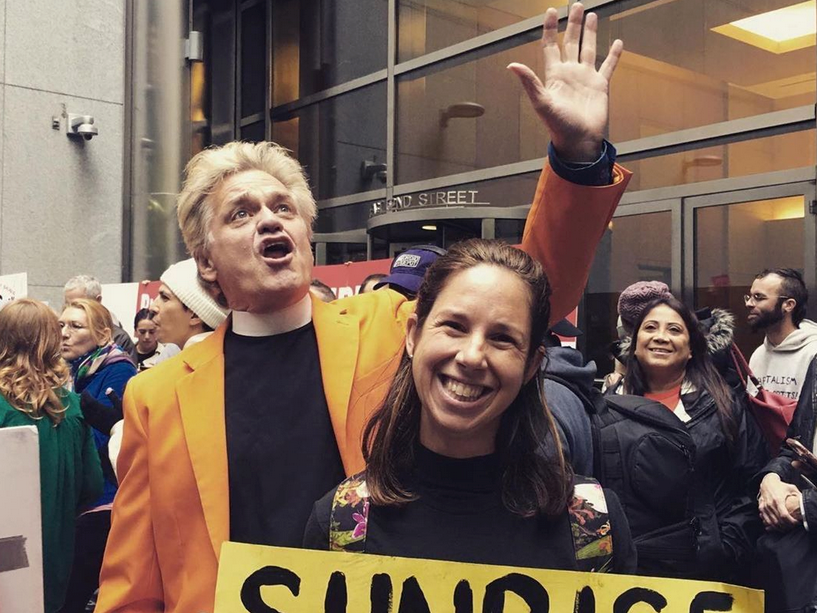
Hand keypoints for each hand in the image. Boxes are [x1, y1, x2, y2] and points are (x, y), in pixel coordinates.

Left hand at [80, 388, 123, 434]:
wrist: (121, 432)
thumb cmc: (122, 418)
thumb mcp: (120, 406)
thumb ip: (113, 397)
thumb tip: (107, 388)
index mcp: (101, 409)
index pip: (89, 400)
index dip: (86, 395)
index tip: (85, 390)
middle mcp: (95, 415)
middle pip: (85, 406)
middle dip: (83, 399)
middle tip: (83, 394)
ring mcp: (94, 421)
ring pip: (84, 412)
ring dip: (82, 405)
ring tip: (82, 400)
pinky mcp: (95, 425)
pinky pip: (86, 417)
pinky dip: (84, 412)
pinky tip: (85, 411)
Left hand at [508, 3, 622, 161]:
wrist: (579, 141)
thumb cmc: (559, 126)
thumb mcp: (542, 103)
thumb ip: (530, 83)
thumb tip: (512, 65)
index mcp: (554, 75)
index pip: (550, 45)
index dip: (549, 28)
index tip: (550, 11)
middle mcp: (569, 73)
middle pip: (570, 42)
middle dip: (573, 23)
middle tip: (576, 5)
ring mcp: (585, 78)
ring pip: (588, 49)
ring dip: (590, 32)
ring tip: (592, 15)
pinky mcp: (600, 85)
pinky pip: (607, 66)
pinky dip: (613, 55)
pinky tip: (617, 43)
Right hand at [759, 473, 802, 530]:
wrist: (767, 482)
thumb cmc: (780, 486)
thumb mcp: (792, 488)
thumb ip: (799, 496)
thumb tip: (805, 504)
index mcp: (777, 500)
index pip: (784, 516)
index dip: (791, 522)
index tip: (796, 523)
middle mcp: (770, 504)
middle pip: (778, 521)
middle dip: (787, 526)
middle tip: (792, 526)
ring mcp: (764, 506)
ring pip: (772, 522)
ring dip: (780, 527)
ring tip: (786, 527)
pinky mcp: (761, 508)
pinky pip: (766, 520)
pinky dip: (772, 525)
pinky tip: (778, 525)